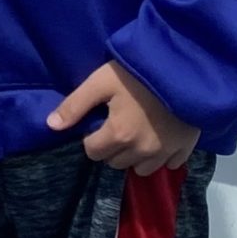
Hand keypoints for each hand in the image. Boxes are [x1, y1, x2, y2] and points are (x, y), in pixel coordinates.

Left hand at [45, 60, 198, 172]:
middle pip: (115, 162)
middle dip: (112, 148)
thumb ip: (75, 105)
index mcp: (118, 135)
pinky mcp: (185, 149)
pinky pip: (169, 164)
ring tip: (138, 132)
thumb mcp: (101, 81)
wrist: (184, 69)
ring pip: (140, 168)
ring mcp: (165, 153)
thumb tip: (51, 126)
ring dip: (134, 156)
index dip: (92, 137)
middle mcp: (141, 151)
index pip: (93, 152)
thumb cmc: (138, 73)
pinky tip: (160, 137)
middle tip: (118, 124)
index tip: (100, 122)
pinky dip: (162, 156)